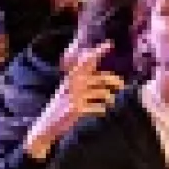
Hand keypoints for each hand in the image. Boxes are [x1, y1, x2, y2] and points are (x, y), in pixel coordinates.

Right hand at [25, 42, 124, 157]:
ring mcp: (74, 96)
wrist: (47, 126)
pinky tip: (100, 111)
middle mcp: (74, 83)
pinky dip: (101, 109)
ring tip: (110, 101)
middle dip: (114, 81)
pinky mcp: (75, 108)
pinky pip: (97, 107)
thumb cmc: (64, 107)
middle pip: (101, 78)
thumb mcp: (72, 91)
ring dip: (109, 98)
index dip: (98, 52)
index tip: (110, 43)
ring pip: (102, 93)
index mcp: (73, 77)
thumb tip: (113, 80)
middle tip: (122, 85)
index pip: (87, 61)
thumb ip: (87, 82)